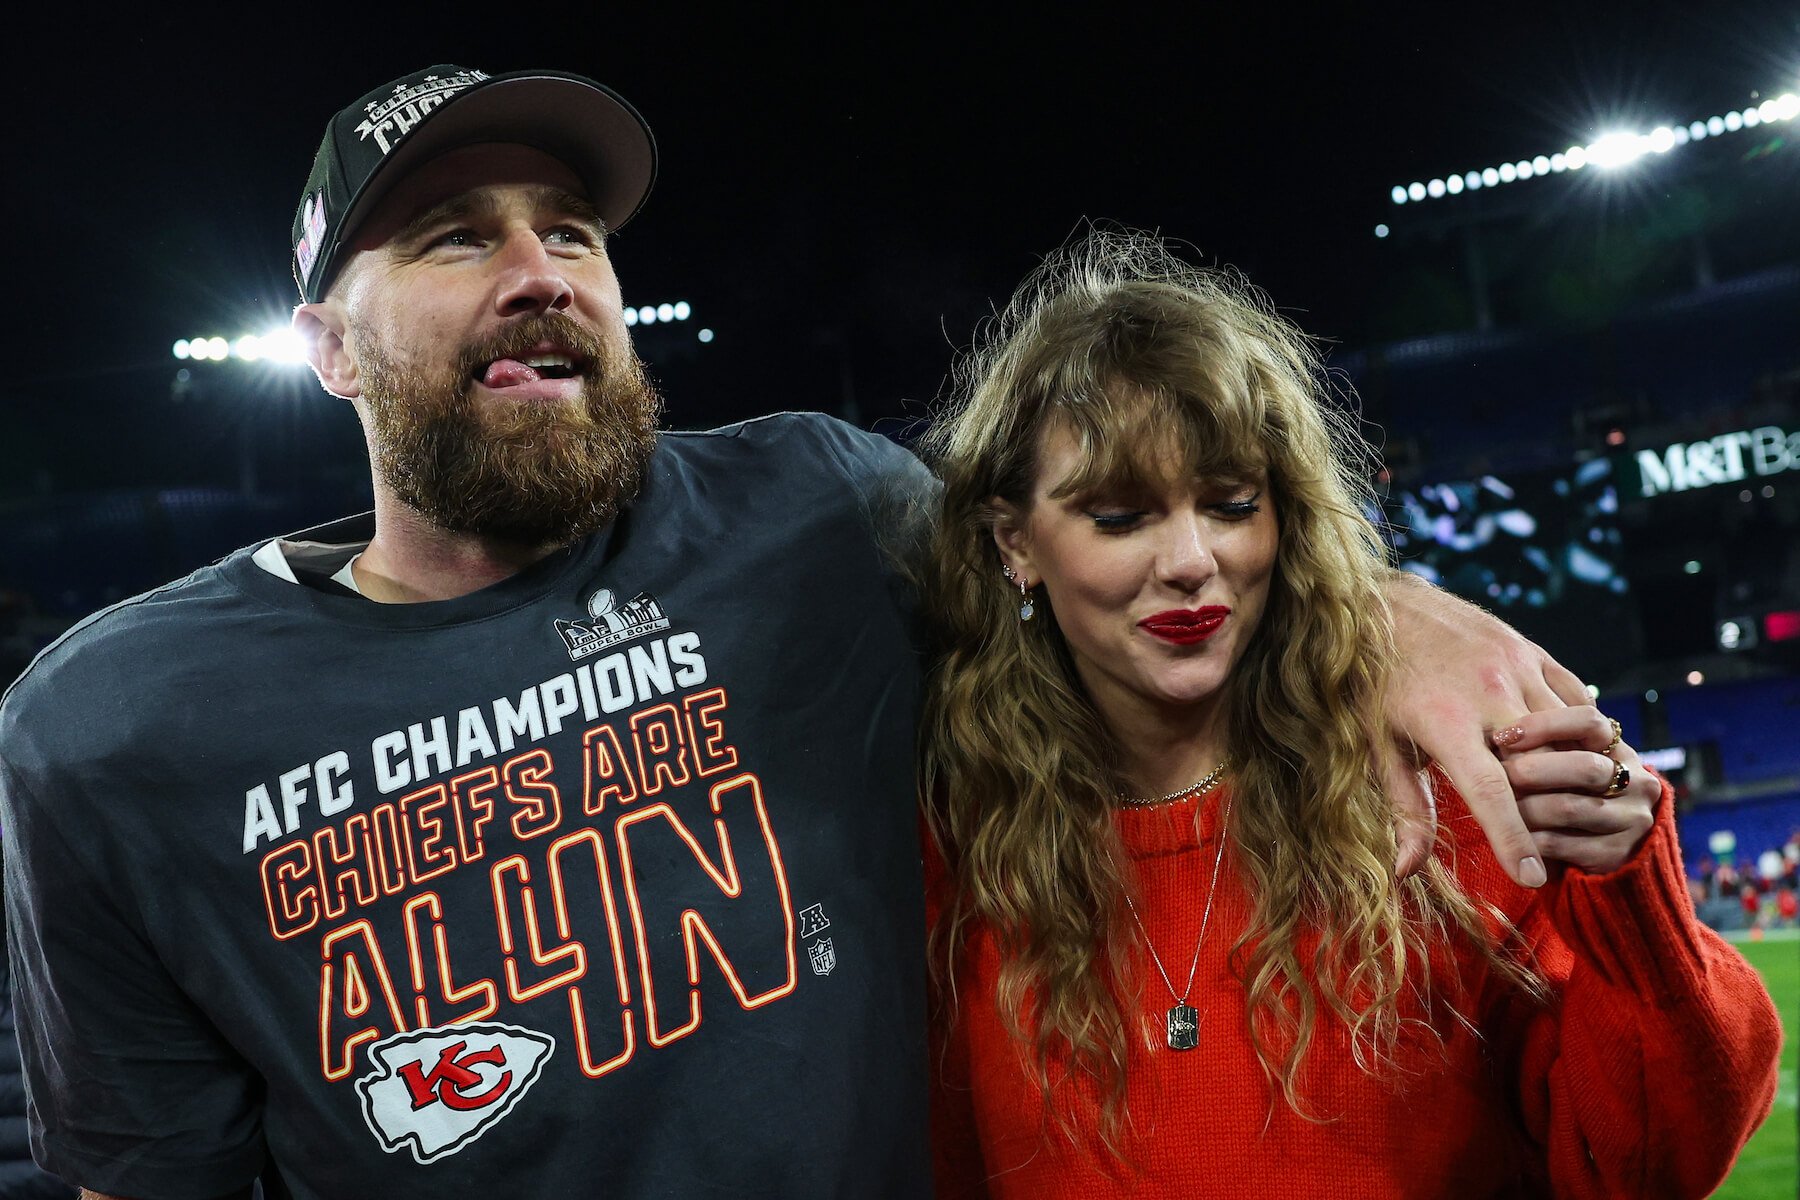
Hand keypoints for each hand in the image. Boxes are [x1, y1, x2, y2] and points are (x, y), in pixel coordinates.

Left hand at [1382, 574, 1590, 886]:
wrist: (1381, 602)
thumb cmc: (1373, 682)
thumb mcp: (1378, 744)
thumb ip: (1405, 807)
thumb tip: (1407, 870)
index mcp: (1446, 722)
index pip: (1492, 793)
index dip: (1512, 839)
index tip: (1531, 879)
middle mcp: (1490, 693)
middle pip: (1543, 765)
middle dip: (1548, 805)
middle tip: (1542, 833)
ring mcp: (1516, 666)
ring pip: (1568, 731)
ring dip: (1570, 767)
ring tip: (1561, 796)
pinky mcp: (1531, 650)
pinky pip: (1572, 697)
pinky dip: (1576, 729)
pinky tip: (1572, 752)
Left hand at [1493, 706, 1657, 874]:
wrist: (1605, 840)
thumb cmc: (1571, 787)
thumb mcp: (1569, 756)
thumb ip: (1550, 741)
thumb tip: (1502, 728)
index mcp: (1620, 748)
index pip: (1590, 722)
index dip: (1546, 725)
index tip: (1505, 734)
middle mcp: (1637, 782)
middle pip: (1584, 768)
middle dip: (1533, 770)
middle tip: (1497, 772)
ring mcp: (1631, 820)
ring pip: (1568, 808)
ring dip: (1523, 806)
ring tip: (1493, 803)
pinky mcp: (1616, 854)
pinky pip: (1561, 843)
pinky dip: (1526, 837)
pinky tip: (1504, 832)